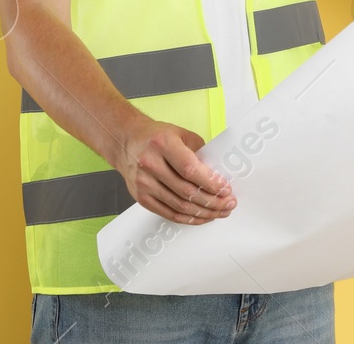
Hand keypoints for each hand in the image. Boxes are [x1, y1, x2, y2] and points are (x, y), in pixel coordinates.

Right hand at [111, 117, 235, 224]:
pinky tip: (201, 216)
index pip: (190, 169)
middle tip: (228, 203)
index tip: (226, 189)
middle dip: (212, 201)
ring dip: (204, 213)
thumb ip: (199, 152)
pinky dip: (188, 218)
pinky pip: (168, 213)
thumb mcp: (180, 134)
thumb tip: (219, 174)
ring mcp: (144, 183)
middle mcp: (150, 164)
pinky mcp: (141, 197)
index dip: (210, 182)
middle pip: (186, 191)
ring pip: (179, 206)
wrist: (125, 142)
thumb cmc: (156, 137)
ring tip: (220, 212)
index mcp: (163, 144)